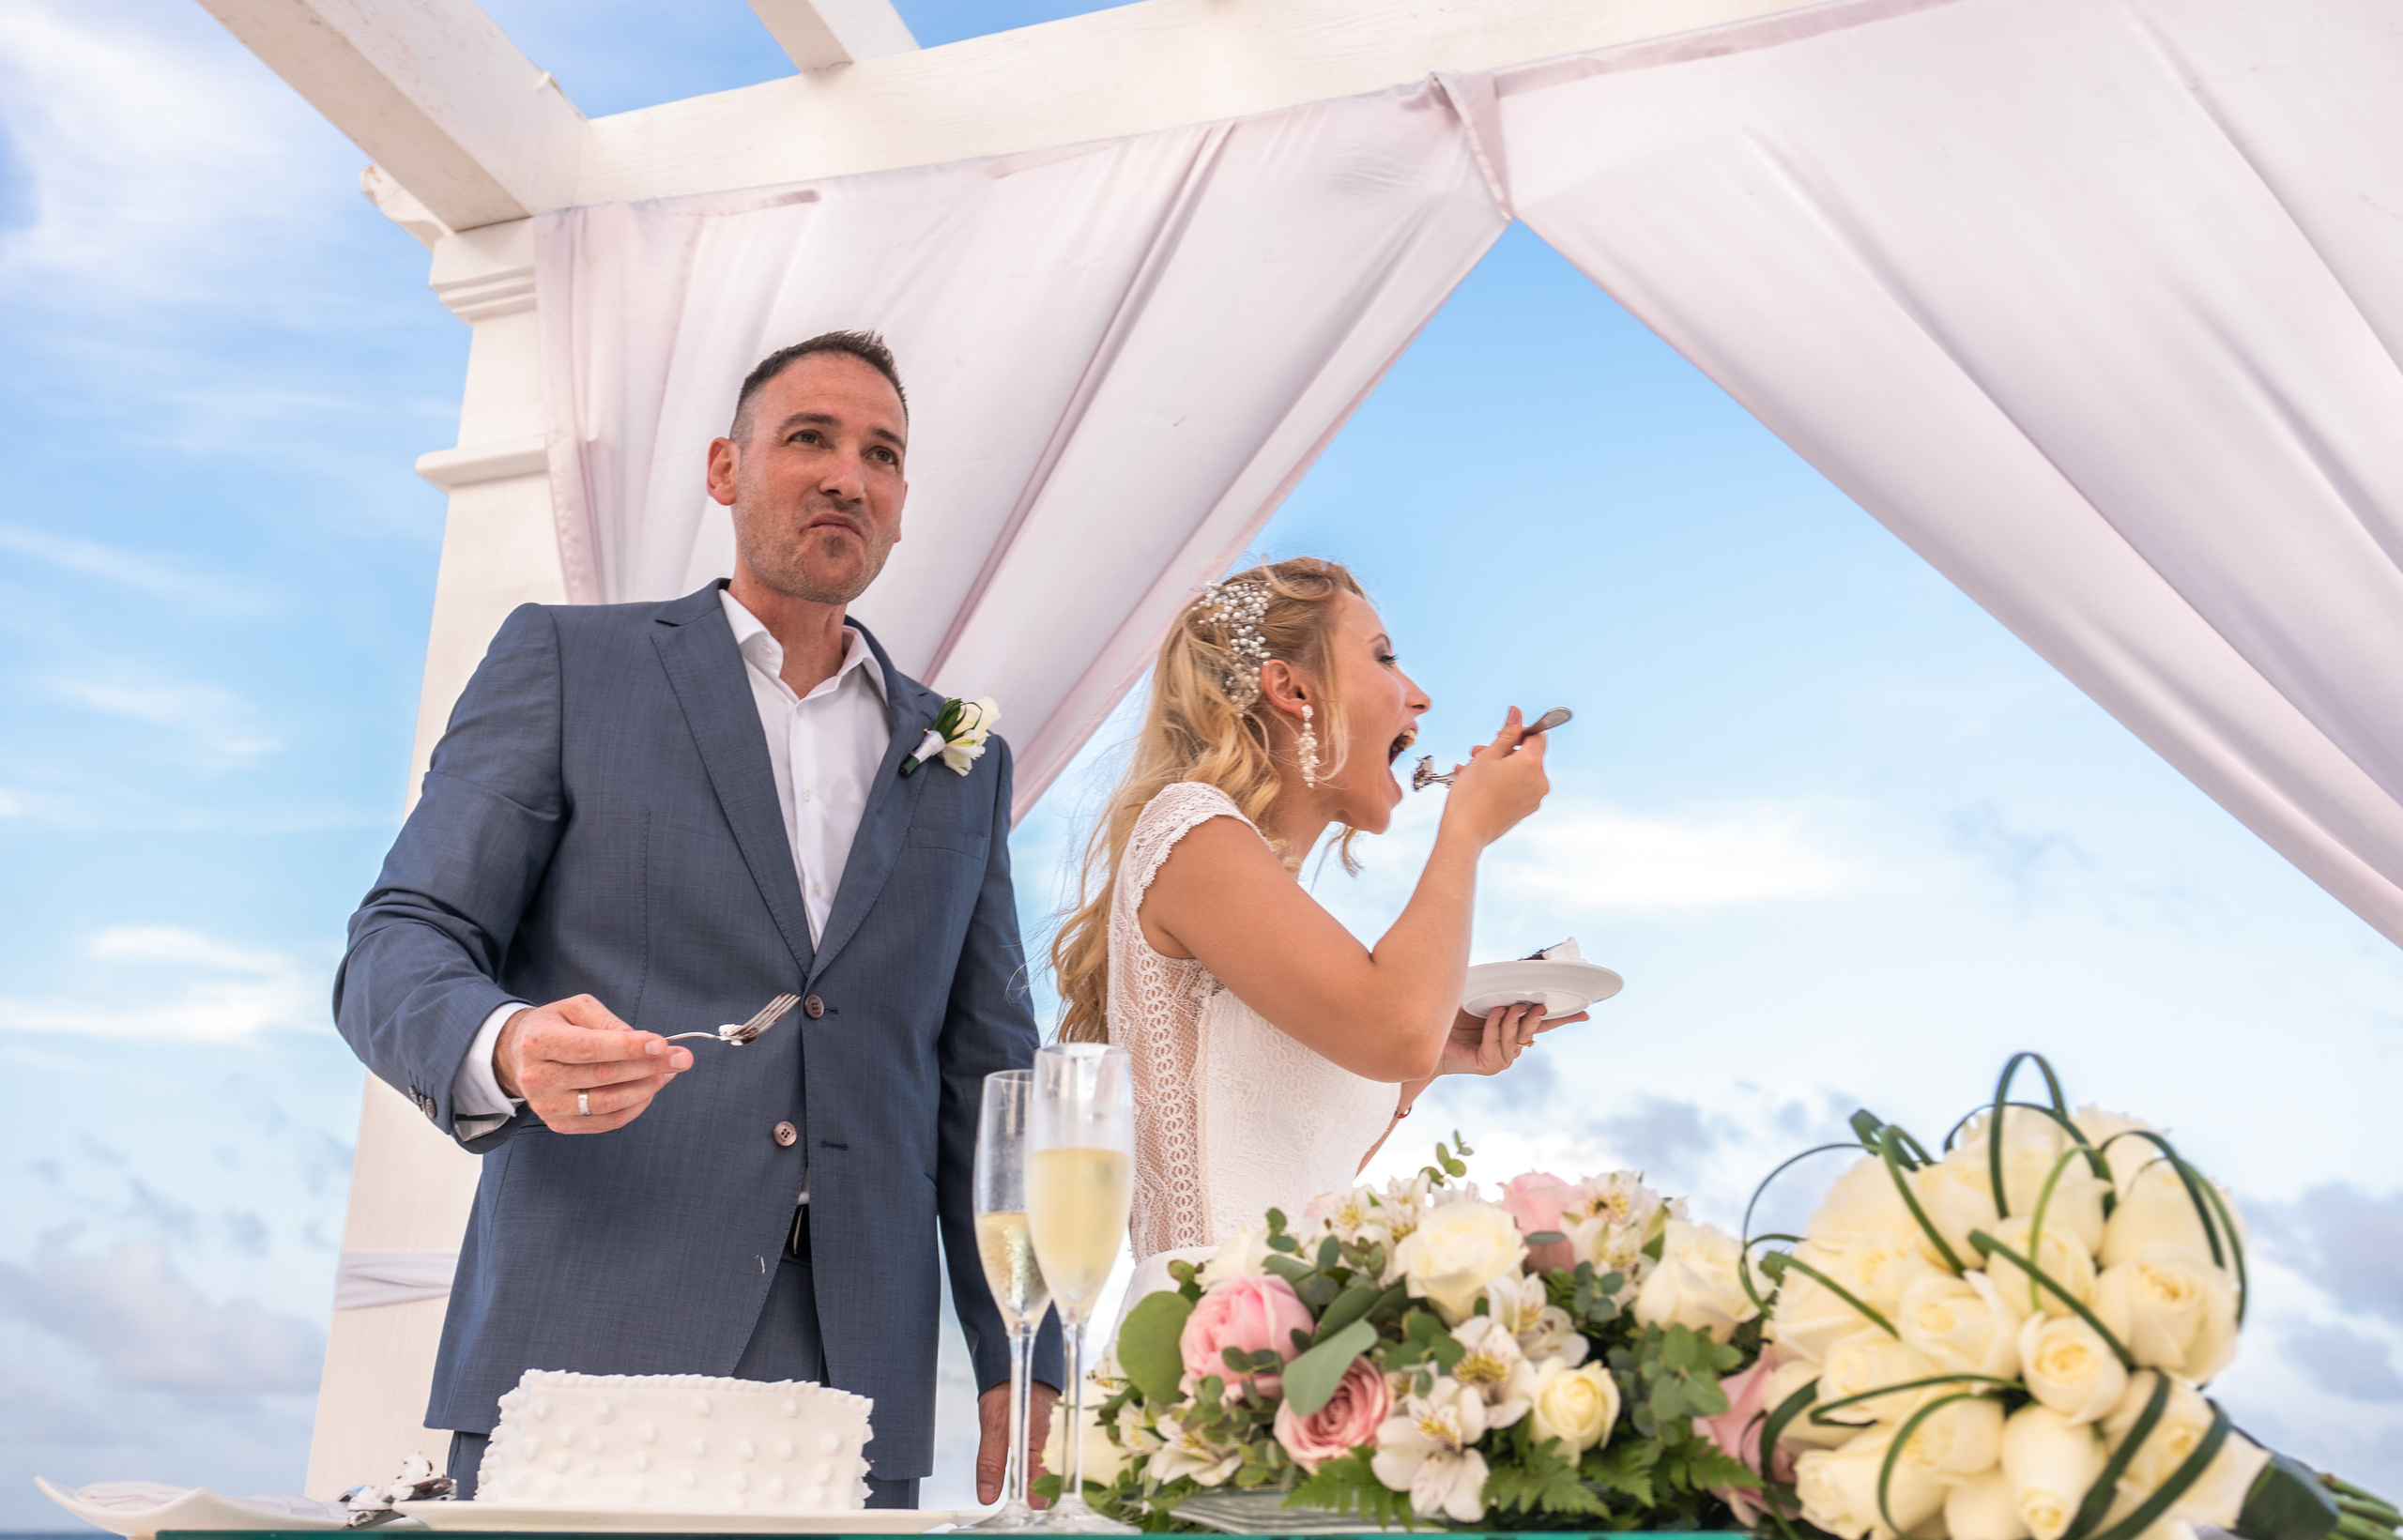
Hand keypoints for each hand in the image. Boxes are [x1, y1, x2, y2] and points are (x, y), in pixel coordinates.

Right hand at [493, 994, 691, 1133]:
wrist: (518, 1056)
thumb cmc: (555, 1026)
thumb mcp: (575, 1009)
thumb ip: (609, 1022)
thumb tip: (645, 1042)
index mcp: (539, 1041)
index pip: (588, 1048)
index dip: (628, 1047)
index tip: (662, 1043)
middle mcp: (538, 1077)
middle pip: (602, 1076)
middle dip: (649, 1066)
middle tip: (681, 1058)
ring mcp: (547, 1105)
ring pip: (606, 1103)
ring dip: (646, 1088)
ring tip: (668, 1073)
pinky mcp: (558, 1124)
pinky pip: (605, 1122)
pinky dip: (633, 1108)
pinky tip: (649, 1091)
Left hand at [976, 1378, 1059, 1506]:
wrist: (1018, 1368)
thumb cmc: (1008, 1391)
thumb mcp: (992, 1426)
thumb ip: (991, 1462)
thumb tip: (987, 1496)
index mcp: (1045, 1441)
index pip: (1044, 1488)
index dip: (1032, 1505)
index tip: (1022, 1514)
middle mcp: (1059, 1442)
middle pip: (1053, 1484)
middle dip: (1039, 1498)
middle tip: (1023, 1508)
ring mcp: (1061, 1439)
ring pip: (1054, 1474)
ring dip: (1041, 1486)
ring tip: (1028, 1496)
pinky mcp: (1058, 1437)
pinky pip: (1054, 1462)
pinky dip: (1044, 1473)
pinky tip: (1033, 1476)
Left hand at [1435, 1001, 1586, 1077]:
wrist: (1426, 1036)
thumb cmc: (1450, 1014)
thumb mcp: (1478, 995)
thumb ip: (1497, 987)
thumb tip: (1514, 969)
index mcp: (1513, 1028)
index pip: (1544, 1023)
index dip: (1564, 1018)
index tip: (1586, 1012)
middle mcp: (1511, 1044)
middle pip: (1534, 1030)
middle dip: (1536, 1017)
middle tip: (1539, 1006)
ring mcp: (1502, 1057)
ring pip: (1516, 1037)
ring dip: (1512, 1021)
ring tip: (1507, 1007)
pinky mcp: (1489, 1065)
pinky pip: (1497, 1044)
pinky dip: (1494, 1028)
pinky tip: (1491, 1016)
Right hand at [1439, 706, 1551, 846]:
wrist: (1466, 832)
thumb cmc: (1473, 793)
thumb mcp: (1488, 756)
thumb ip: (1506, 733)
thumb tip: (1517, 713)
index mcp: (1533, 764)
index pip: (1538, 736)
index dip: (1519, 731)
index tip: (1501, 735)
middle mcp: (1540, 782)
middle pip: (1526, 755)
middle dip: (1502, 751)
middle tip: (1477, 752)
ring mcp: (1534, 799)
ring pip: (1518, 772)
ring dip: (1497, 766)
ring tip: (1470, 769)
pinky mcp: (1525, 811)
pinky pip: (1515, 788)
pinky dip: (1500, 782)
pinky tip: (1476, 783)